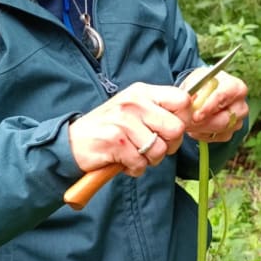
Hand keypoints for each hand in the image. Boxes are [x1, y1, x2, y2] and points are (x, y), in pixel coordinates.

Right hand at [68, 83, 191, 176]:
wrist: (71, 142)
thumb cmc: (109, 128)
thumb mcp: (134, 109)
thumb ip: (158, 110)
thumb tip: (189, 119)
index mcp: (142, 92)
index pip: (182, 100)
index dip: (184, 119)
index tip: (171, 130)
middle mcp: (134, 102)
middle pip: (176, 128)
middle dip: (169, 145)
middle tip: (152, 147)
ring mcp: (124, 121)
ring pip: (159, 150)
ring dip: (149, 160)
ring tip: (133, 154)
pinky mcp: (115, 141)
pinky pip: (140, 163)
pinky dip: (133, 169)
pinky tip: (122, 160)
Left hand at [185, 70, 248, 142]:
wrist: (208, 92)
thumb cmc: (203, 84)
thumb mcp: (196, 81)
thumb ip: (194, 91)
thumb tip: (188, 102)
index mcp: (236, 87)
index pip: (223, 97)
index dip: (208, 107)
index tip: (195, 116)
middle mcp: (241, 105)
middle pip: (224, 119)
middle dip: (203, 123)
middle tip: (186, 123)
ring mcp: (238, 120)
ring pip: (219, 130)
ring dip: (200, 129)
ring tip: (187, 123)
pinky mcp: (231, 132)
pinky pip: (216, 137)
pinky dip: (202, 134)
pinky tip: (194, 126)